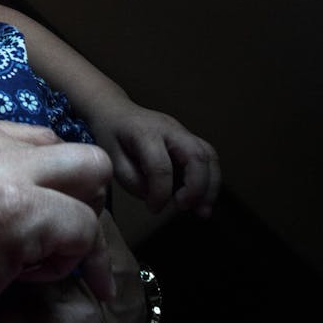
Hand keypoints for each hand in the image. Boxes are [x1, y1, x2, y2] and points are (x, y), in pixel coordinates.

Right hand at [0, 115, 115, 322]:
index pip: (33, 141)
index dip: (40, 185)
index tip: (28, 225)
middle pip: (73, 150)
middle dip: (76, 194)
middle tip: (57, 239)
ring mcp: (5, 173)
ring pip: (93, 177)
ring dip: (78, 223)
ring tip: (43, 263)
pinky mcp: (20, 214)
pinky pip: (84, 230)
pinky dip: (69, 260)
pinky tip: (27, 280)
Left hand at [91, 102, 220, 216]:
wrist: (115, 111)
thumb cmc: (111, 136)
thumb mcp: (112, 160)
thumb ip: (133, 180)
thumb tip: (159, 197)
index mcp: (144, 132)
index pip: (160, 166)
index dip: (160, 193)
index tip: (153, 209)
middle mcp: (169, 128)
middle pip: (196, 155)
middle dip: (197, 187)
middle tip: (185, 208)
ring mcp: (182, 131)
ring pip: (209, 155)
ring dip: (210, 186)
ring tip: (202, 211)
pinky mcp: (189, 138)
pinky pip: (208, 158)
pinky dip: (210, 180)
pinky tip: (201, 200)